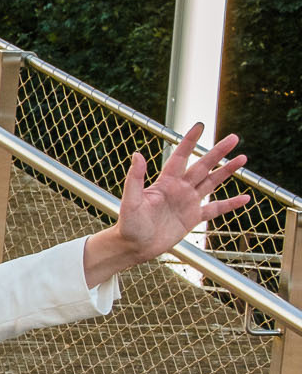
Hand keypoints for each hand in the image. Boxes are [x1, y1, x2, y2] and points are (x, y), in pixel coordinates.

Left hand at [86, 123, 252, 284]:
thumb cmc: (128, 224)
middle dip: (218, 152)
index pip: (180, 157)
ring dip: (227, 171)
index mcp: (165, 182)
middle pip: (203, 166)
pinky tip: (245, 198)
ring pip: (212, 183)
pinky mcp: (192, 218)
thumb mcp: (130, 201)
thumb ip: (135, 178)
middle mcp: (179, 189)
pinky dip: (230, 204)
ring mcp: (187, 202)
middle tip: (234, 138)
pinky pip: (215, 209)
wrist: (133, 247)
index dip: (190, 141)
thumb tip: (137, 154)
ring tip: (243, 158)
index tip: (200, 126)